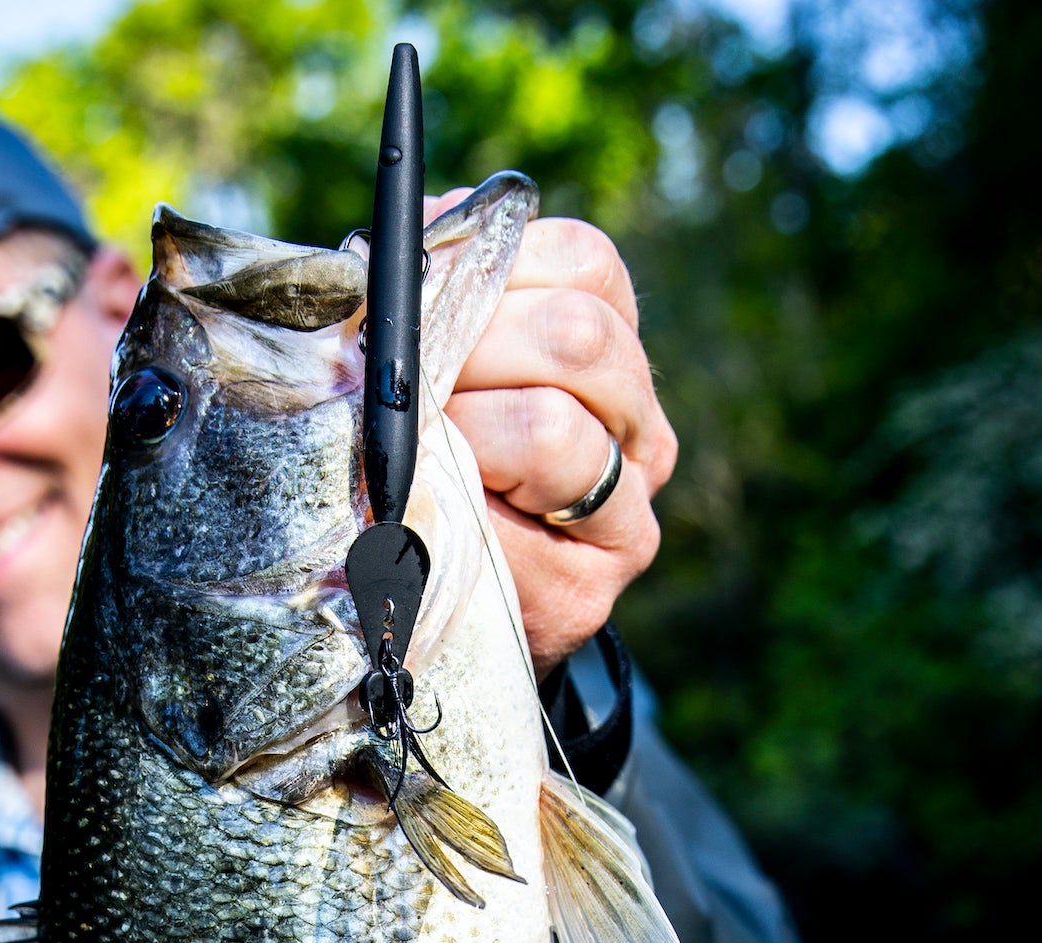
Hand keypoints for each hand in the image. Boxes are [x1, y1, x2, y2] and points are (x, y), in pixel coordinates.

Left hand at [430, 194, 675, 680]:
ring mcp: (628, 509)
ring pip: (553, 427)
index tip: (419, 306)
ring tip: (417, 454)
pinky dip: (454, 511)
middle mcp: (640, 424)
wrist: (420, 600)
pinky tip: (427, 515)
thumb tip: (402, 244)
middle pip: (577, 336)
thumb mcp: (425, 355)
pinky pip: (517, 527)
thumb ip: (428, 293)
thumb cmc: (414, 453)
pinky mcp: (588, 588)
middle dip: (468, 350)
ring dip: (459, 434)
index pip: (581, 261)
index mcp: (610, 343)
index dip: (488, 269)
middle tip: (411, 390)